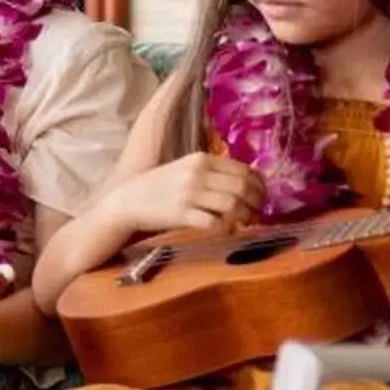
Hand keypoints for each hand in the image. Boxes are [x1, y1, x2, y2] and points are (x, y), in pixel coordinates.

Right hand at [101, 152, 266, 237]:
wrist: (128, 201)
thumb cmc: (160, 186)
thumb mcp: (186, 169)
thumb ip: (212, 171)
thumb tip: (246, 181)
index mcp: (201, 159)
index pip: (243, 170)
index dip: (259, 186)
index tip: (261, 197)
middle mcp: (197, 174)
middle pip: (242, 187)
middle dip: (256, 202)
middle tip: (256, 213)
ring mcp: (189, 194)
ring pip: (232, 204)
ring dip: (244, 216)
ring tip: (244, 223)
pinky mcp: (181, 215)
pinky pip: (215, 223)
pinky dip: (227, 228)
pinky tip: (226, 230)